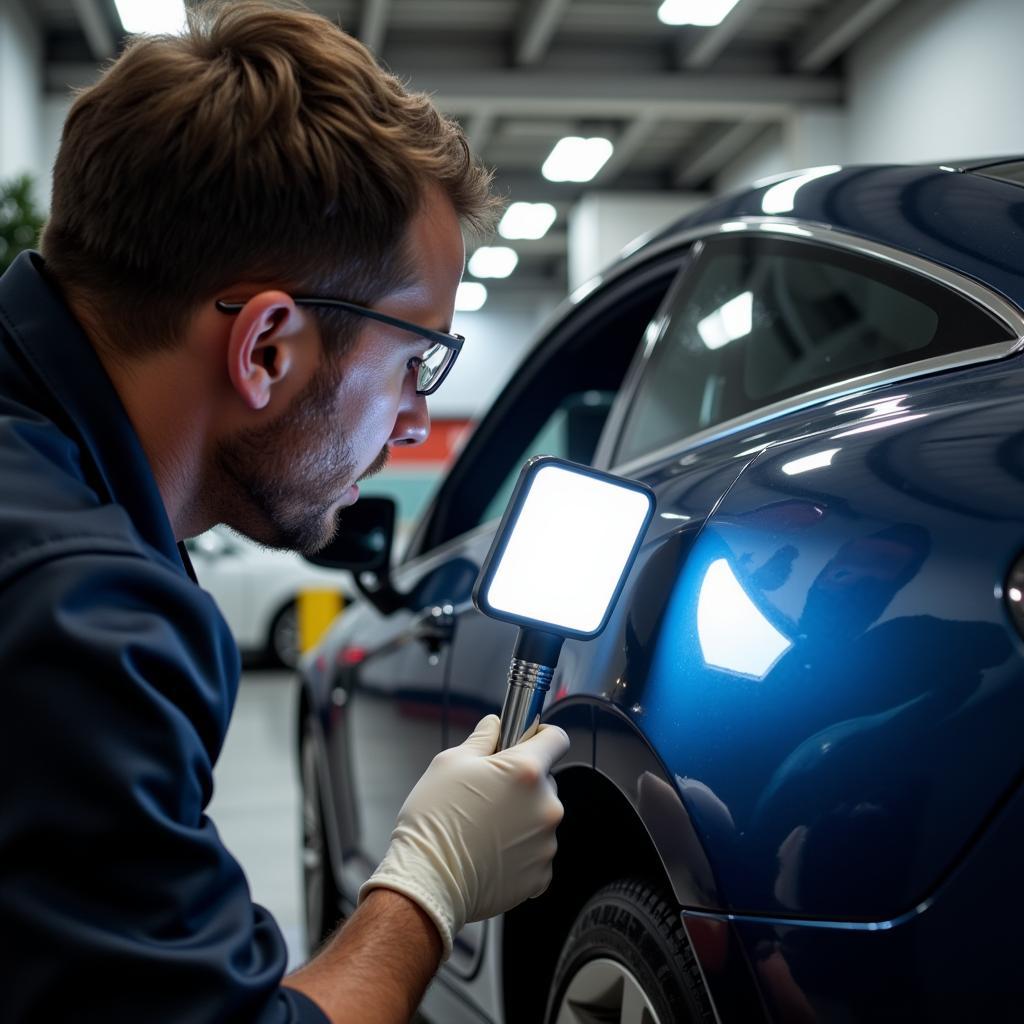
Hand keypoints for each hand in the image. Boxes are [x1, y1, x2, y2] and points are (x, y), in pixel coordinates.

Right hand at [358, 714, 569, 958]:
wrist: (428, 882)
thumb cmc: (435, 820)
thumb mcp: (450, 763)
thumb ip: (482, 738)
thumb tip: (494, 725)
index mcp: (526, 771)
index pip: (556, 738)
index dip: (540, 735)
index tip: (526, 742)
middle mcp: (545, 805)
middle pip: (545, 780)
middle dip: (522, 783)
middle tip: (488, 794)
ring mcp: (546, 842)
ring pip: (540, 817)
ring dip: (521, 818)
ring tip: (484, 829)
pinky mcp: (541, 874)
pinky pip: (536, 851)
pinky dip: (519, 851)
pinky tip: (491, 853)